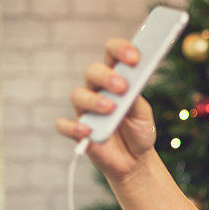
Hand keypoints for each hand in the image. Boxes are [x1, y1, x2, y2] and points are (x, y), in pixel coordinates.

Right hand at [56, 37, 157, 182]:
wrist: (135, 159)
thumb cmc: (138, 129)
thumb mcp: (143, 114)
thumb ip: (136, 98)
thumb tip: (132, 84)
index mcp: (116, 78)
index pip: (112, 54)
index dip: (120, 50)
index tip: (134, 57)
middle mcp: (97, 90)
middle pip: (92, 71)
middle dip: (106, 76)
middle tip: (122, 87)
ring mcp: (86, 110)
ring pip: (78, 95)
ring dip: (93, 100)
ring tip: (110, 109)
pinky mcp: (78, 131)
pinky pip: (64, 125)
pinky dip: (73, 127)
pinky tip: (88, 130)